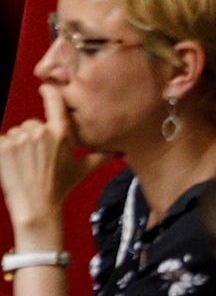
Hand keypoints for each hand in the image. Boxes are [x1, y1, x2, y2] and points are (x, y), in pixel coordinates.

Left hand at [0, 87, 108, 248]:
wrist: (37, 207)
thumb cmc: (60, 188)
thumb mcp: (84, 169)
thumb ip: (102, 155)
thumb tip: (122, 152)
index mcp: (62, 133)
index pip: (55, 101)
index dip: (49, 92)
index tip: (45, 88)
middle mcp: (42, 132)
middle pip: (30, 124)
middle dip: (30, 137)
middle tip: (35, 158)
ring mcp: (21, 139)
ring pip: (15, 132)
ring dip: (16, 144)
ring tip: (24, 163)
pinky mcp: (3, 147)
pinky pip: (1, 140)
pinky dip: (3, 150)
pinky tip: (11, 164)